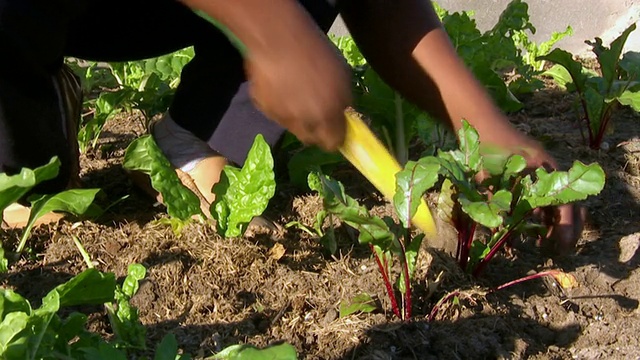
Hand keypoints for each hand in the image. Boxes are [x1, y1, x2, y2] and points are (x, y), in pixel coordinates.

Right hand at [245, 36, 350, 150]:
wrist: (279, 39)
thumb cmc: (317, 52)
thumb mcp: (343, 75)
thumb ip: (343, 101)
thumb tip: (342, 114)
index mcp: (327, 115)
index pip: (333, 142)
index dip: (335, 136)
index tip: (335, 127)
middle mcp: (304, 122)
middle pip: (311, 139)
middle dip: (315, 128)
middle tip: (315, 109)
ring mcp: (281, 117)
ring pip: (292, 126)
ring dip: (296, 116)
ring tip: (295, 92)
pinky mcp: (263, 107)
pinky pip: (274, 112)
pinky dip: (278, 105)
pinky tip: (279, 85)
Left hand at [490, 129, 585, 254]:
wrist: (479, 121)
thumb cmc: (484, 146)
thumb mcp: (486, 176)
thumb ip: (496, 202)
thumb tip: (504, 229)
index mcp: (544, 171)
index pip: (565, 204)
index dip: (564, 228)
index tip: (559, 246)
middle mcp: (549, 171)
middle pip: (570, 204)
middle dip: (566, 229)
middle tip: (556, 251)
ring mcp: (543, 171)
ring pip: (559, 202)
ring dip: (554, 224)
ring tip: (542, 243)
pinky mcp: (534, 173)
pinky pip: (546, 196)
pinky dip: (544, 214)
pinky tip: (531, 229)